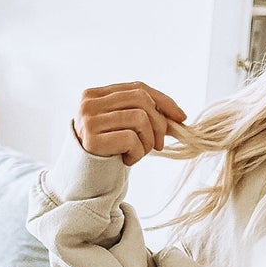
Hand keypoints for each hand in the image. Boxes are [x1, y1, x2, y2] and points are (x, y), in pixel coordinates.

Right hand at [73, 81, 187, 164]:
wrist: (84, 179)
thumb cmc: (109, 151)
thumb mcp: (124, 127)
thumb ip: (144, 114)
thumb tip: (179, 116)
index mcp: (96, 94)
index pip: (138, 88)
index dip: (164, 101)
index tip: (181, 117)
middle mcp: (89, 103)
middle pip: (142, 100)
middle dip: (159, 124)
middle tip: (158, 145)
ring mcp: (88, 120)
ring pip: (139, 118)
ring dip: (148, 141)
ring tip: (139, 153)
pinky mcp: (91, 140)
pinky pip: (131, 139)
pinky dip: (137, 153)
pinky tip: (127, 160)